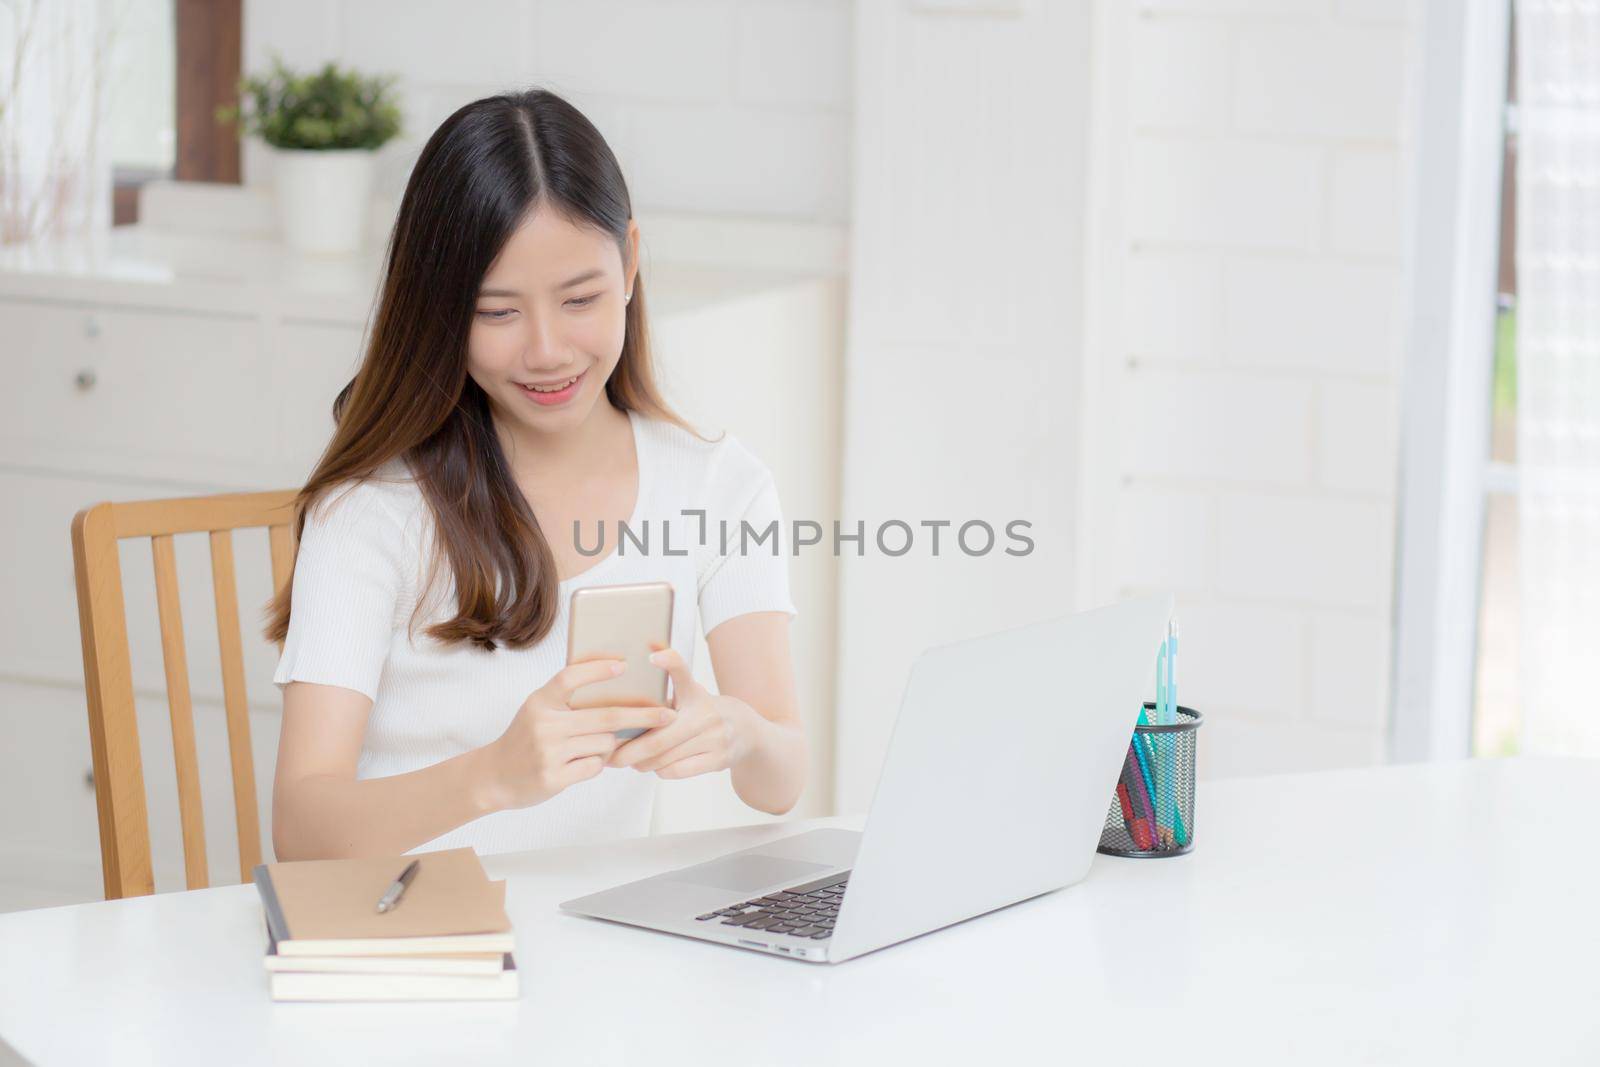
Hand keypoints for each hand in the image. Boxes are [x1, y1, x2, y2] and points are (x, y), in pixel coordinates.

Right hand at [483, 659, 675, 809]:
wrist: (494, 776)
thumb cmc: (526, 739)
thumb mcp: (538, 710)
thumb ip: (568, 700)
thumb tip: (618, 686)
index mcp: (540, 702)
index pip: (569, 678)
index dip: (597, 670)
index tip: (624, 665)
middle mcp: (543, 724)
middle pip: (605, 717)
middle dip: (642, 715)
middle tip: (668, 714)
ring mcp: (548, 752)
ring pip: (604, 744)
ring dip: (610, 746)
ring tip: (591, 747)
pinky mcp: (553, 778)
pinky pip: (595, 766)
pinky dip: (597, 764)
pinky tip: (580, 763)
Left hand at [606, 646, 759, 778]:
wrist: (746, 732)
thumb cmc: (704, 713)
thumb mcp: (689, 694)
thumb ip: (661, 691)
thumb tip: (623, 689)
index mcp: (694, 693)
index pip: (683, 673)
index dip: (670, 663)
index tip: (653, 656)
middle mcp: (706, 713)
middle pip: (659, 736)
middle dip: (629, 750)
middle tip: (611, 756)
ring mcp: (715, 738)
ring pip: (665, 757)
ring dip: (641, 763)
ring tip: (631, 762)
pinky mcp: (719, 759)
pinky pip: (677, 770)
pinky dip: (660, 770)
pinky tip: (655, 767)